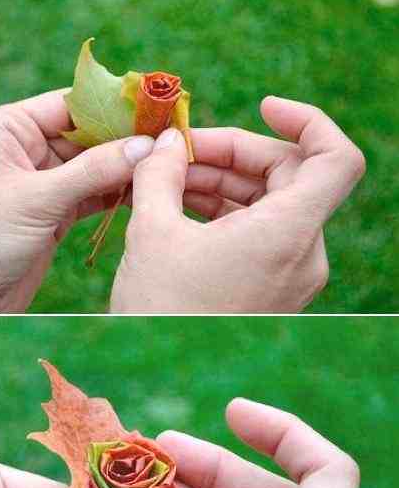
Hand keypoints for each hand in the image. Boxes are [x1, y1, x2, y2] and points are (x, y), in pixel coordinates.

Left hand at [0, 94, 154, 312]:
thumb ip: (93, 171)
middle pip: (88, 132)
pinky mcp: (51, 213)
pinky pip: (92, 194)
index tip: (159, 107)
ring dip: (127, 167)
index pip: (70, 103)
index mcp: (6, 129)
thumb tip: (146, 144)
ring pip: (94, 165)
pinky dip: (117, 193)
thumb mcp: (36, 200)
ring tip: (171, 165)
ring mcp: (39, 182)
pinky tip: (148, 191)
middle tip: (175, 139)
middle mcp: (23, 149)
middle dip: (127, 137)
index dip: (115, 105)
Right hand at [109, 101, 364, 316]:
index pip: (336, 158)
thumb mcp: (150, 230)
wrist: (157, 381)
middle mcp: (304, 253)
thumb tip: (168, 142)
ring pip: (270, 203)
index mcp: (289, 232)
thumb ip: (162, 171)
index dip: (307, 120)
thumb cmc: (159, 312)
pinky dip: (223, 211)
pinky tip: (173, 205)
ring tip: (162, 177)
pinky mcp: (273, 290)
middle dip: (234, 152)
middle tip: (176, 151)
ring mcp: (292, 274)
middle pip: (290, 174)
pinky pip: (259, 232)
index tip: (261, 106)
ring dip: (221, 181)